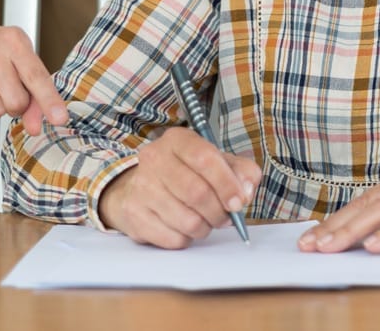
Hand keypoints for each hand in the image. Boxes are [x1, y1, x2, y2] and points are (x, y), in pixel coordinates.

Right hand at [99, 127, 262, 248]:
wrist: (139, 188)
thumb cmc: (186, 174)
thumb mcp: (217, 162)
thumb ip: (241, 172)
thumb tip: (246, 191)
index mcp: (178, 140)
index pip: (205, 158)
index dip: (227, 183)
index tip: (238, 202)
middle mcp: (154, 159)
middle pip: (197, 193)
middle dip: (219, 212)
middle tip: (225, 217)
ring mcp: (141, 187)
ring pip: (187, 221)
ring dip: (205, 227)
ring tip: (205, 221)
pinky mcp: (134, 215)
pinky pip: (173, 238)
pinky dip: (187, 238)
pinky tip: (184, 227)